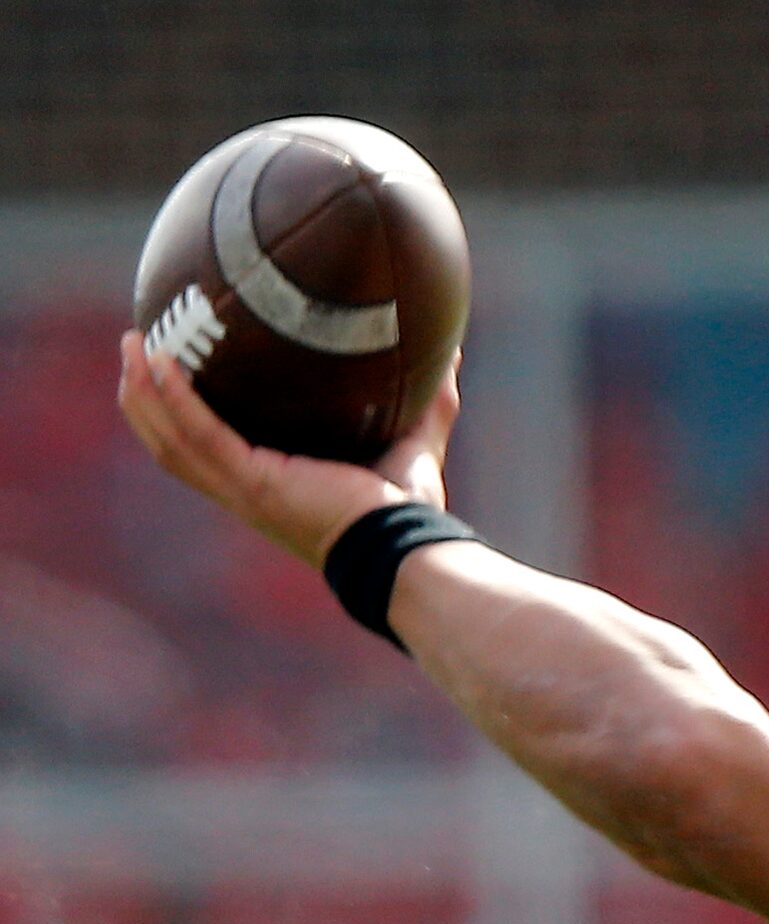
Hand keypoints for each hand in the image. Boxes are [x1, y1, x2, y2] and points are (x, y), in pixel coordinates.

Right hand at [114, 331, 459, 567]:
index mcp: (269, 489)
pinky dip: (174, 398)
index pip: (208, 452)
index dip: (181, 415)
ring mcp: (245, 491)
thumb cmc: (412, 513)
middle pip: (172, 444)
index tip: (170, 372)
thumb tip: (451, 353)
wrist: (409, 549)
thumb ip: (431, 402)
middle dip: (147, 397)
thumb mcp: (416, 444)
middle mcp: (246, 494)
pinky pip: (199, 434)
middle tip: (135, 348)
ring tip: (132, 344)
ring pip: (171, 439)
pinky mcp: (255, 483)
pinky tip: (158, 362)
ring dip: (145, 390)